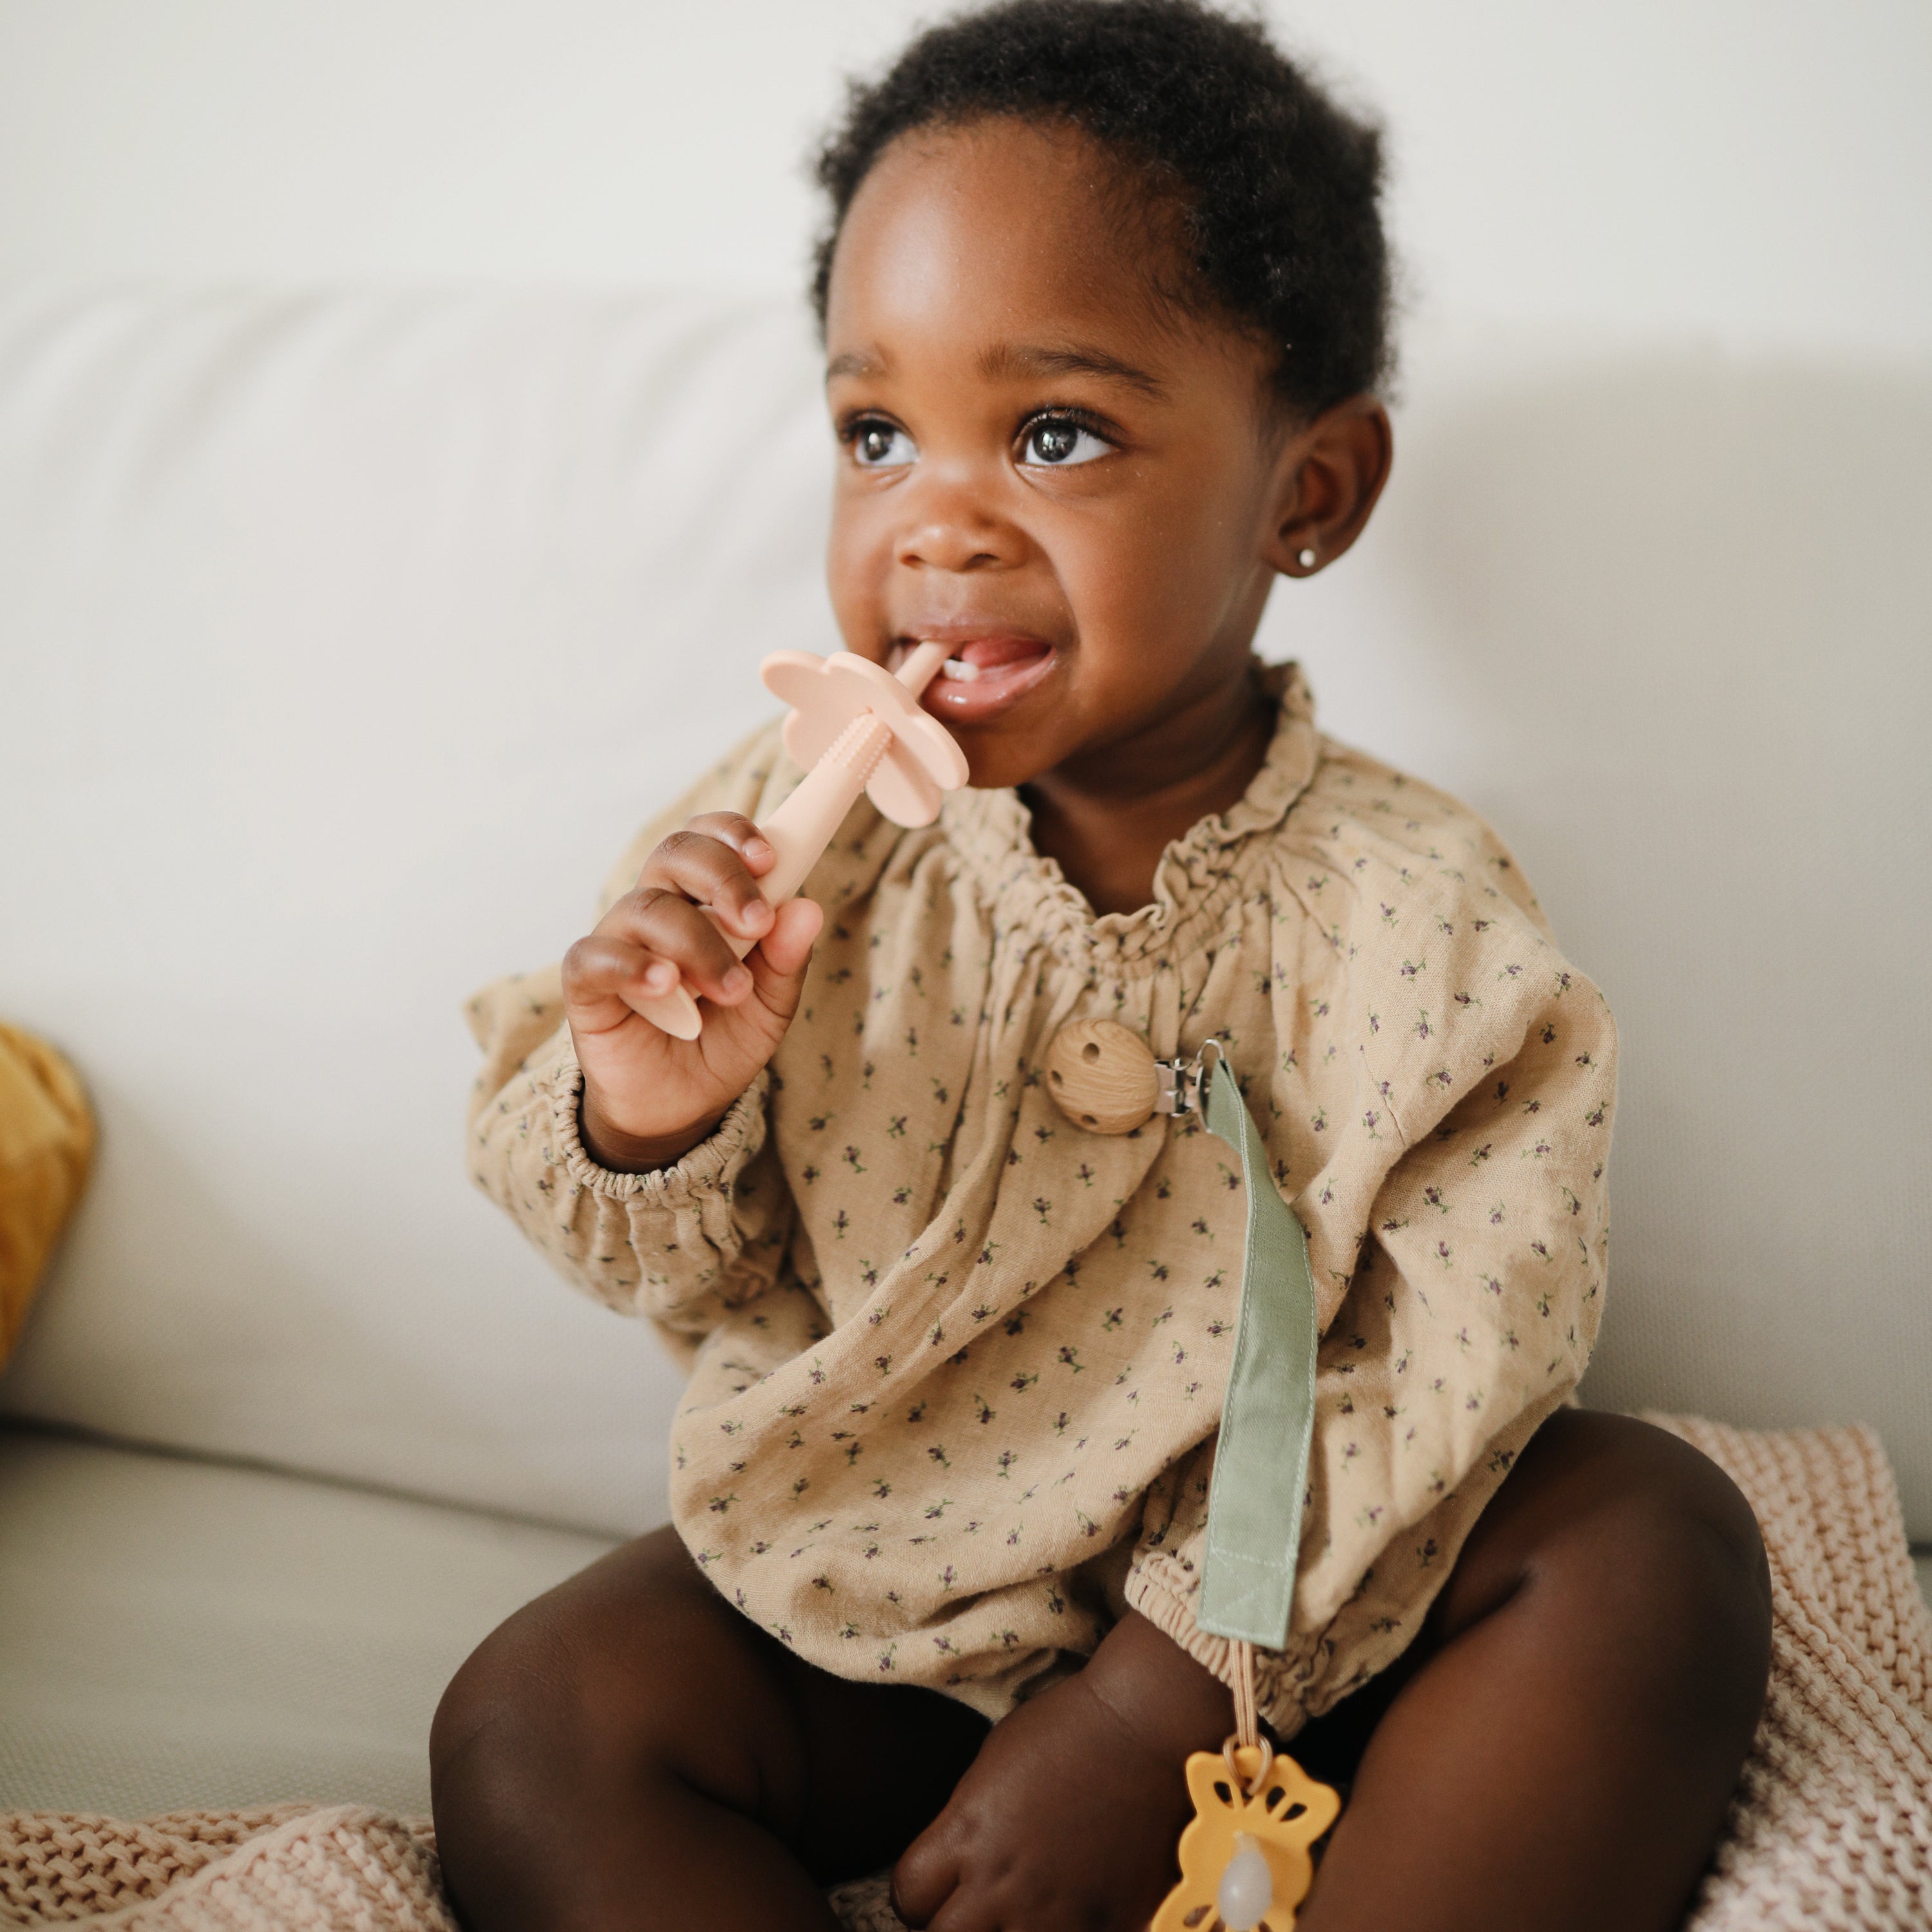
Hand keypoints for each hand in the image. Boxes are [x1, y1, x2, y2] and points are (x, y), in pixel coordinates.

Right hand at [561, 812, 822, 1169]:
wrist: (681, 1106)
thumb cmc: (723, 1037)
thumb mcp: (771, 1004)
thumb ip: (787, 958)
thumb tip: (807, 909)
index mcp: (703, 897)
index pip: (710, 839)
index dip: (734, 835)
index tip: (769, 859)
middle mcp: (658, 907)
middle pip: (675, 854)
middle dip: (723, 878)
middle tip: (756, 923)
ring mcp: (619, 940)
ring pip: (647, 907)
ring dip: (697, 943)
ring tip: (731, 989)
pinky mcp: (586, 983)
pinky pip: (597, 956)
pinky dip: (634, 966)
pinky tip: (667, 986)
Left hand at [892, 1613, 1233, 1931]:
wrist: (1146, 1726)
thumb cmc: (1067, 1726)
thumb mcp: (992, 1763)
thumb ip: (967, 1822)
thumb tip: (958, 1861)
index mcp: (967, 1831)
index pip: (907, 1896)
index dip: (915, 1894)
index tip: (934, 1885)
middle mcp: (1002, 1881)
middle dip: (949, 1924)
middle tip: (970, 1906)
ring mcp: (1055, 1911)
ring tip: (1018, 1910)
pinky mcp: (1105, 1925)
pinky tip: (1066, 1910)